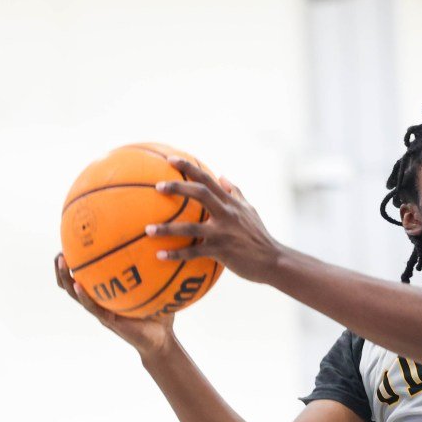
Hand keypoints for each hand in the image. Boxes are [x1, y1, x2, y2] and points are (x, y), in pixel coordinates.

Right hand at [55, 253, 176, 357]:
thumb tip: (163, 244)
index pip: (85, 276)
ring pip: (75, 294)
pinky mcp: (108, 321)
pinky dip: (84, 297)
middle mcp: (100, 302)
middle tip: (59, 252)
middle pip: (72, 284)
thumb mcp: (157, 287)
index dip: (75, 263)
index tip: (70, 244)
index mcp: (107, 294)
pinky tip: (78, 285)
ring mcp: (101, 312)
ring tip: (61, 261)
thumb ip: (155, 270)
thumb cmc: (161, 313)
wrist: (163, 339)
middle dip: (62, 268)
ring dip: (65, 278)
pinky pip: (92, 308)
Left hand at [146, 158, 282, 283]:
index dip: (189, 168)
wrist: (274, 261)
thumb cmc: (259, 236)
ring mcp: (224, 233)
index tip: (170, 160)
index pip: (208, 180)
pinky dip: (176, 254)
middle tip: (157, 186)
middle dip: (178, 187)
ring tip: (148, 229)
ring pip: (191, 227)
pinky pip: (194, 252)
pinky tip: (159, 256)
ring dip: (168, 228)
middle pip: (201, 194)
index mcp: (231, 203)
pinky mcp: (222, 251)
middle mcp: (227, 214)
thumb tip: (222, 176)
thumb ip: (235, 193)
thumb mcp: (250, 210)